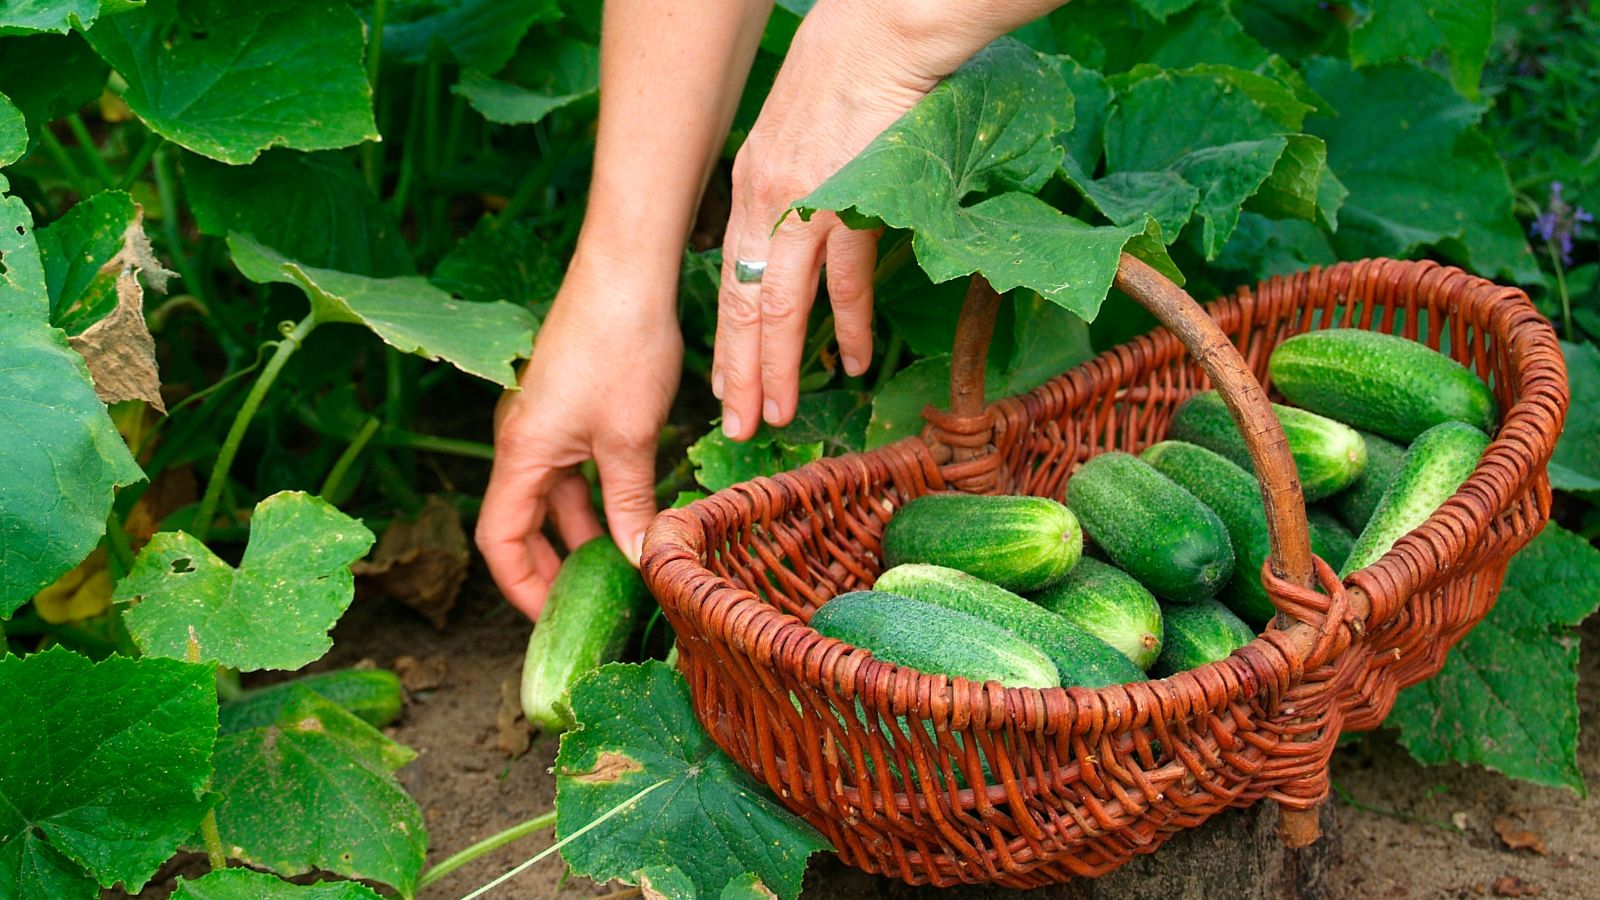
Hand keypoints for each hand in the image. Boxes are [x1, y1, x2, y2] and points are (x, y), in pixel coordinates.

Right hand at [476, 256, 681, 617]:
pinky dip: (599, 497)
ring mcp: (546, 420)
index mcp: (520, 453)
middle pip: (522, 522)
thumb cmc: (621, 348)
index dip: (521, 588)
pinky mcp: (571, 403)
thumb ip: (629, 504)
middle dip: (551, 568)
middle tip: (588, 607)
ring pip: (555, 496)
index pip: (499, 540)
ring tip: (619, 570)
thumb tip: (635, 560)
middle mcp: (522, 439)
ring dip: (582, 533)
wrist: (627, 270)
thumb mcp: (630, 438)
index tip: (553, 622)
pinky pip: (574, 467)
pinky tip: (635, 513)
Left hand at [713, 0, 1000, 438]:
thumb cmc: (845, 72)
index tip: (722, 385)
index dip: (725, 339)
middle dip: (737, 372)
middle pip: (743, 308)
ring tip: (776, 413)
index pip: (728, 282)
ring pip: (782, 307)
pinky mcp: (852, 204)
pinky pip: (846, 280)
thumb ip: (788, 185)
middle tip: (738, 425)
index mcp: (750, 187)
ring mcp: (805, 207)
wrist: (882, 34)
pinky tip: (853, 362)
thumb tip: (796, 229)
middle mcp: (765, 204)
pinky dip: (851, 324)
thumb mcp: (795, 131)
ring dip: (779, 365)